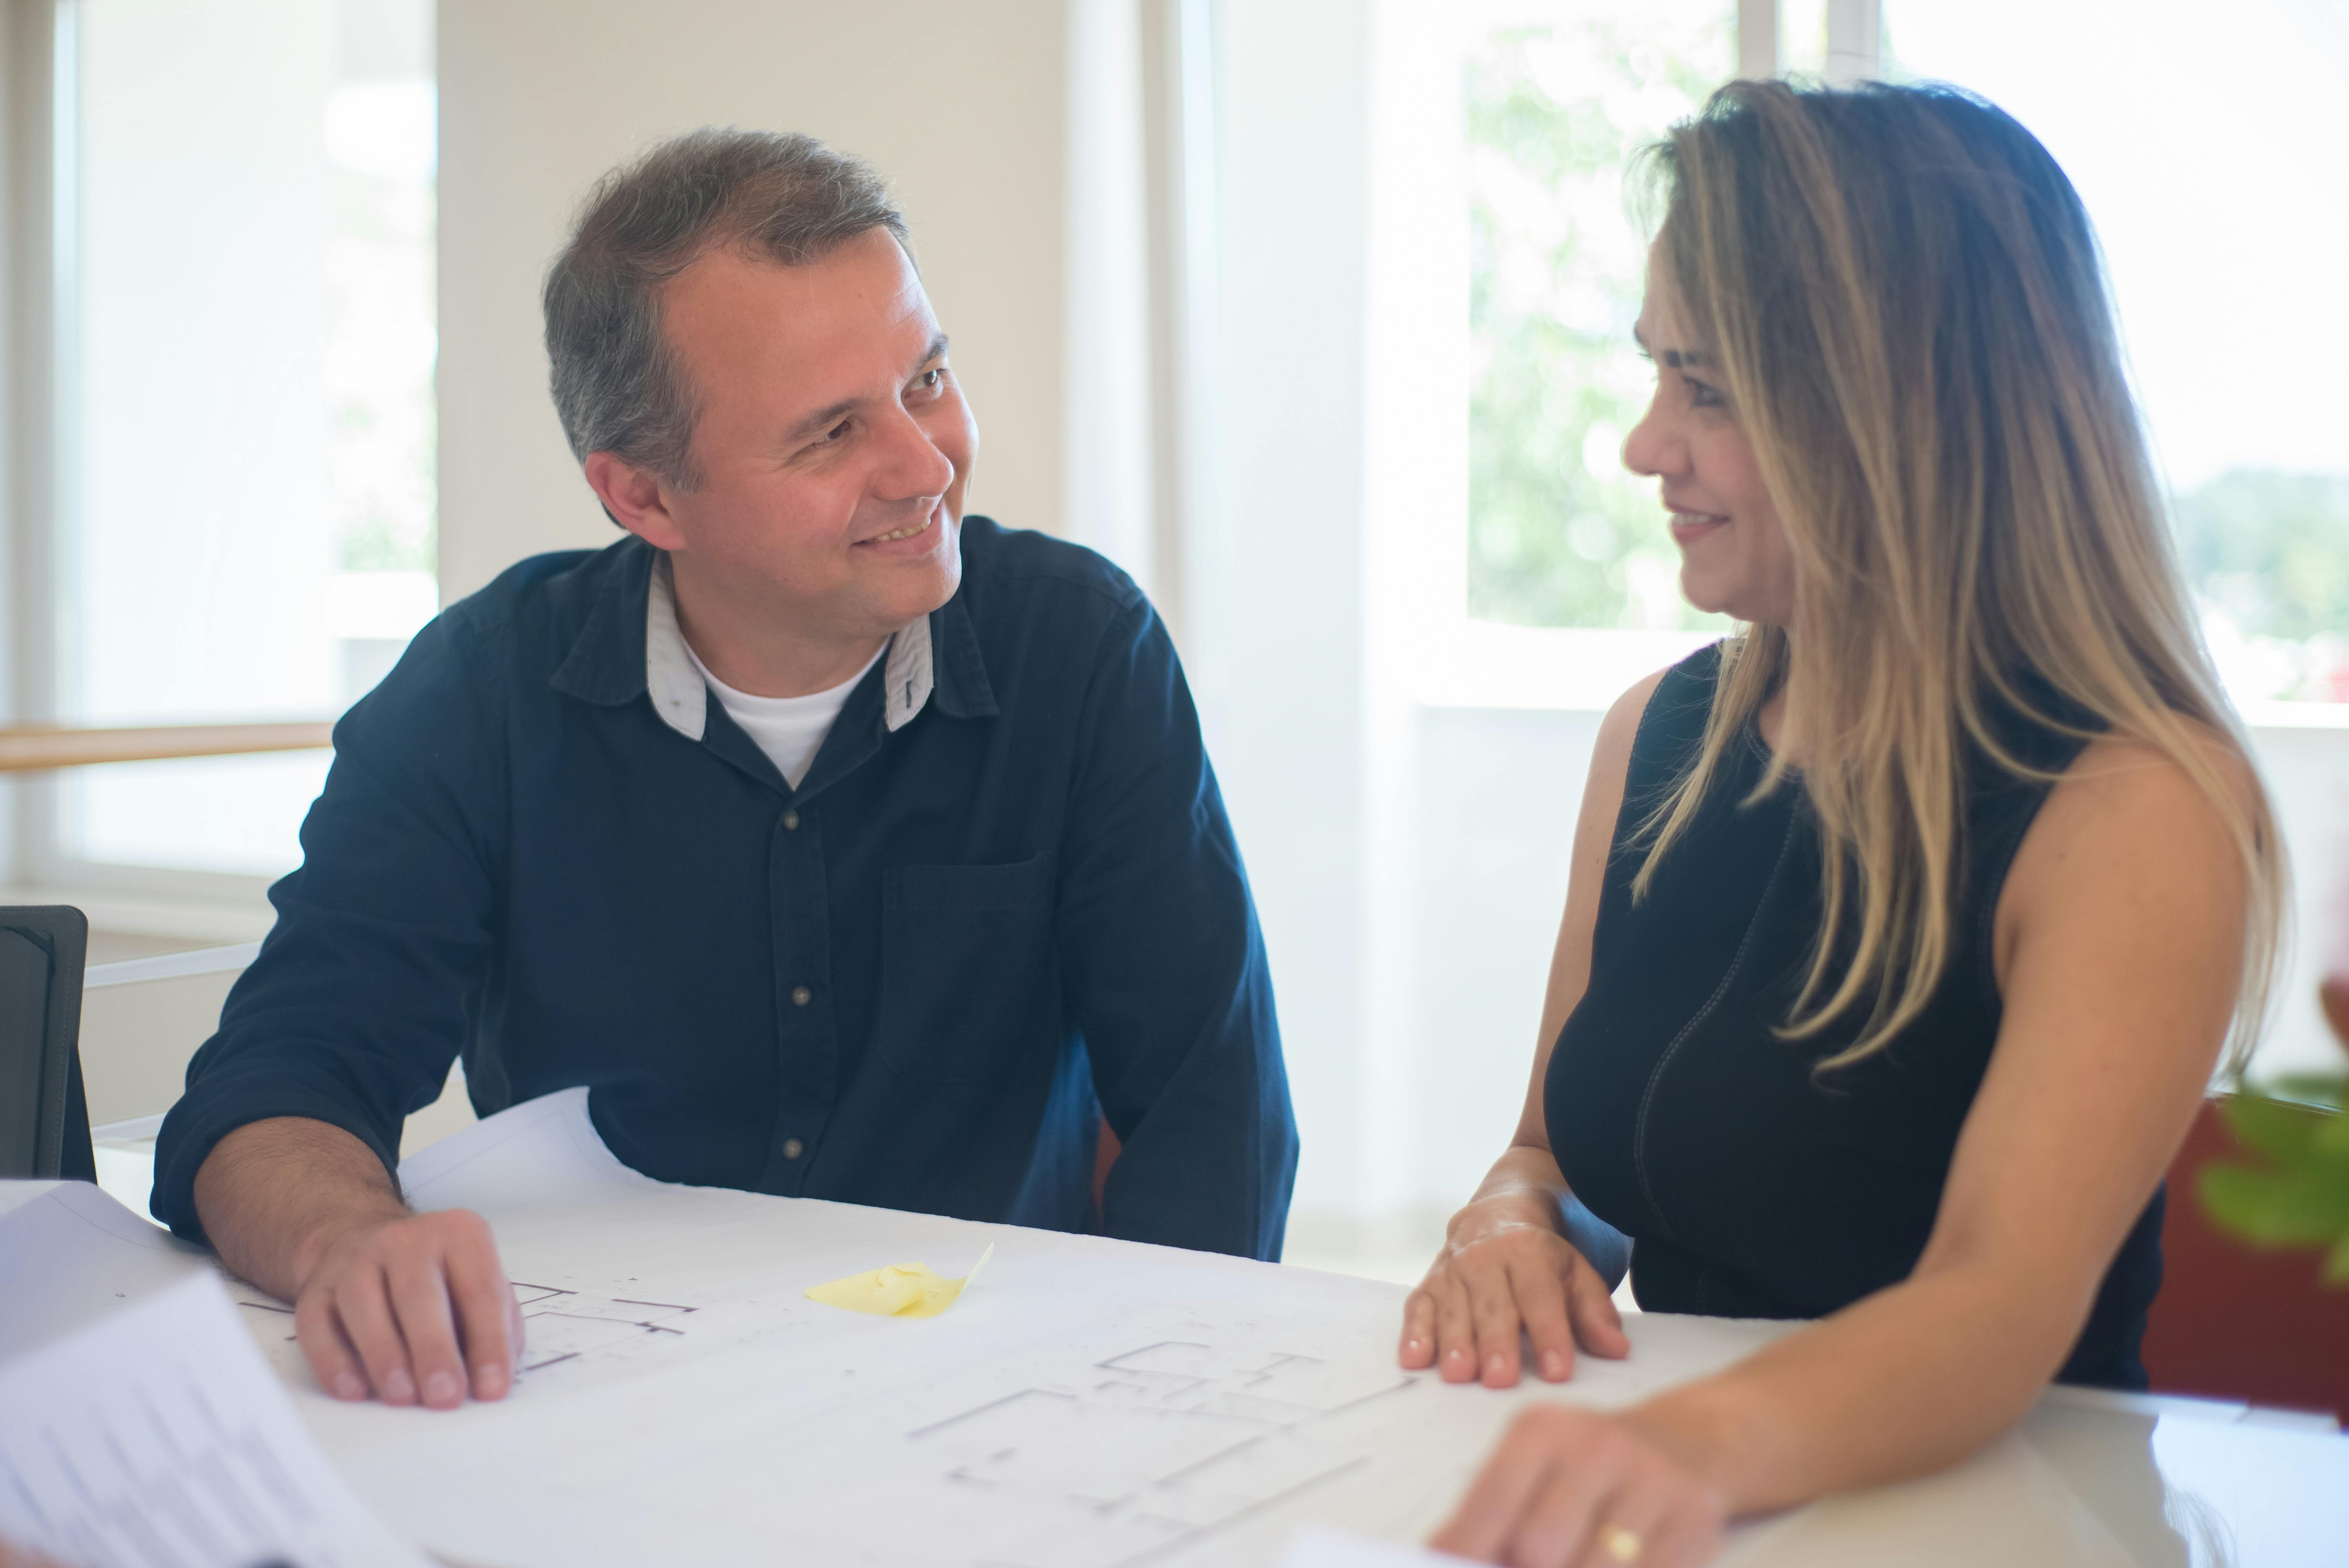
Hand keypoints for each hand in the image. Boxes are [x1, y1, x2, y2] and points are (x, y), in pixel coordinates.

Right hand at [290, 1207, 521, 1407]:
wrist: (365, 1245)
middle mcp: (405, 1239)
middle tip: (446, 1397)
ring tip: (403, 1397)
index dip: (490, 1343)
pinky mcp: (316, 1289)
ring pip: (364, 1306)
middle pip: (419, 1295)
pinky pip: (318, 1325)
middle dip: (434, 1350)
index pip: (482, 1290)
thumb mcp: (479, 1288)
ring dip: (385, 1357)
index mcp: (459, 1234)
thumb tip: (489, 1380)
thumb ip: (497, 1328)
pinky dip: (334, 1361)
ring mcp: (355, 1261)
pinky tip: (354, 1391)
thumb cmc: (439, 1280)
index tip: (493, 1390)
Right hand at [1401, 1196, 1629, 1386]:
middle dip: (1497, 1342)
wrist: (1493, 1216)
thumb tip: (1617, 1349)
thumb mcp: (1575, 1274)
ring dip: (1455, 1342)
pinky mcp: (1428, 1285)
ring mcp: (1452, 1271)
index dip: (1550, 1333)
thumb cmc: (1540, 1259)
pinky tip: (1415, 1360)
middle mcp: (1485, 1258)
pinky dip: (1414, 1334)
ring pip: (1453, 1309)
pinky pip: (1418, 1309)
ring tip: (1460, 1374)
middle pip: (1493, 1305)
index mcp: (1528, 1252)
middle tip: (1500, 1378)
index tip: (1558, 1371)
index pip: (1540, 1296)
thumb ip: (1594, 1312)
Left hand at [1431, 1405, 1727, 1567]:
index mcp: (1542, 1431)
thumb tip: (1444, 1558)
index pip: (1489, 1502)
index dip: (1464, 1552)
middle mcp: (1598, 1448)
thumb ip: (1489, 1519)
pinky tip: (1613, 1567)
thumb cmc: (1588, 1468)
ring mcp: (1652, 1484)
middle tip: (1525, 1566)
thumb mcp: (1532, 1470)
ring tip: (1571, 1560)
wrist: (1687, 1442)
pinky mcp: (1694, 1524)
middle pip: (1537, 1549)